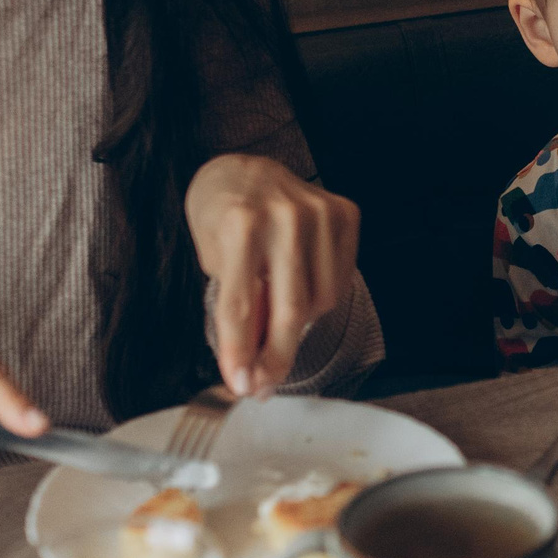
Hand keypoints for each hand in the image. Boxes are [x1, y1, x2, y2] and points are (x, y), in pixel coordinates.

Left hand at [187, 153, 360, 396]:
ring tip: (278, 308)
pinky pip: (342, 279)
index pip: (241, 305)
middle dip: (276, 358)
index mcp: (240, 224)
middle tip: (264, 384)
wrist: (241, 171)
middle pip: (289, 311)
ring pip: (322, 301)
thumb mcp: (213, 261)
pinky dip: (321, 294)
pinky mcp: (344, 212)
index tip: (241, 385)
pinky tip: (301, 284)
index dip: (240, 354)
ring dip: (299, 321)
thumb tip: (254, 363)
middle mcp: (284, 216)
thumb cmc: (222, 217)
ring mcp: (319, 212)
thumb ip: (238, 305)